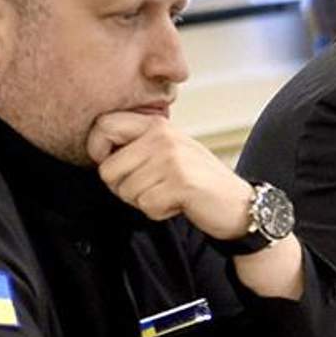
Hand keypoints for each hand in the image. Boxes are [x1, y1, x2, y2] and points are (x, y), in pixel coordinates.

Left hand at [87, 112, 252, 238]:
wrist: (237, 203)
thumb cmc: (197, 180)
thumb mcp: (168, 150)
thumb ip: (138, 144)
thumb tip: (98, 153)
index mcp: (156, 124)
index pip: (104, 125)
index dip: (97, 150)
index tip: (114, 166)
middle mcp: (162, 136)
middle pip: (108, 169)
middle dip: (123, 188)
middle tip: (149, 188)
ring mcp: (172, 158)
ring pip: (126, 190)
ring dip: (143, 201)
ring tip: (168, 194)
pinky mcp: (180, 182)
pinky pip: (146, 205)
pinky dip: (158, 212)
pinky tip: (177, 204)